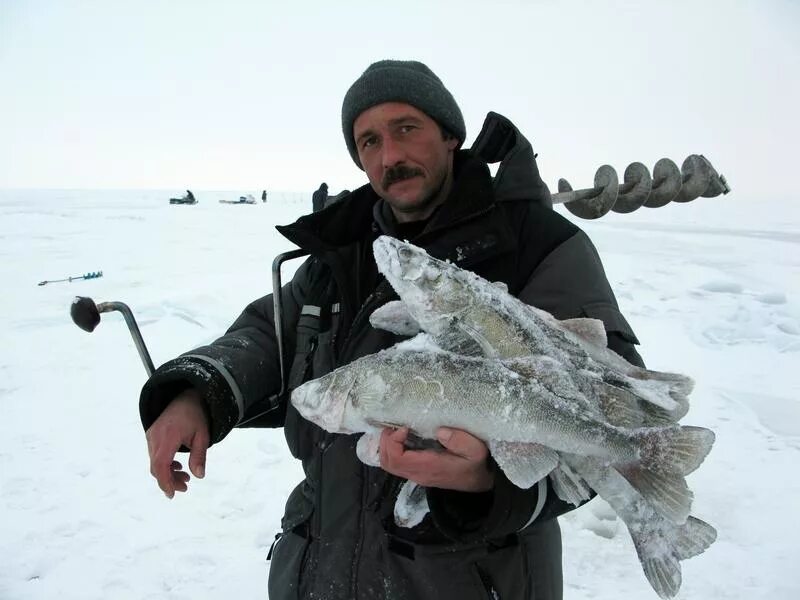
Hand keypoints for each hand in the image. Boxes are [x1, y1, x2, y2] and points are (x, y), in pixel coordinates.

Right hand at [145, 388, 209, 497]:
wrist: (186, 397)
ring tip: (185, 477)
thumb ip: (199, 456)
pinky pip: (154, 454)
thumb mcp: (202, 436)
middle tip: (185, 487)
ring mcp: (151, 435)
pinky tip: (178, 466)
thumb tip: (199, 476)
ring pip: (155, 461)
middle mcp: (156, 436)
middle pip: (156, 466)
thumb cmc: (197, 416)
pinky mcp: (151, 434)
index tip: (172, 494)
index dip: (165, 481)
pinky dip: (164, 463)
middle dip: (169, 480)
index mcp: (169, 436)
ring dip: (168, 472)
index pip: (161, 464)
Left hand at [379, 427, 493, 491]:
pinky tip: (400, 437)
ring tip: (394, 430)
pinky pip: (396, 464)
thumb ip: (460, 441)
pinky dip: (392, 450)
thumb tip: (439, 431)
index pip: (397, 459)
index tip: (403, 427)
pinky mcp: (418, 472)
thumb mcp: (476, 450)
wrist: (480, 481)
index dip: (393, 442)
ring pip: (389, 465)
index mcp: (429, 468)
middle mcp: (419, 474)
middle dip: (385, 443)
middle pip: (388, 463)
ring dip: (386, 447)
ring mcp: (417, 475)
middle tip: (393, 426)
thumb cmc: (477, 464)